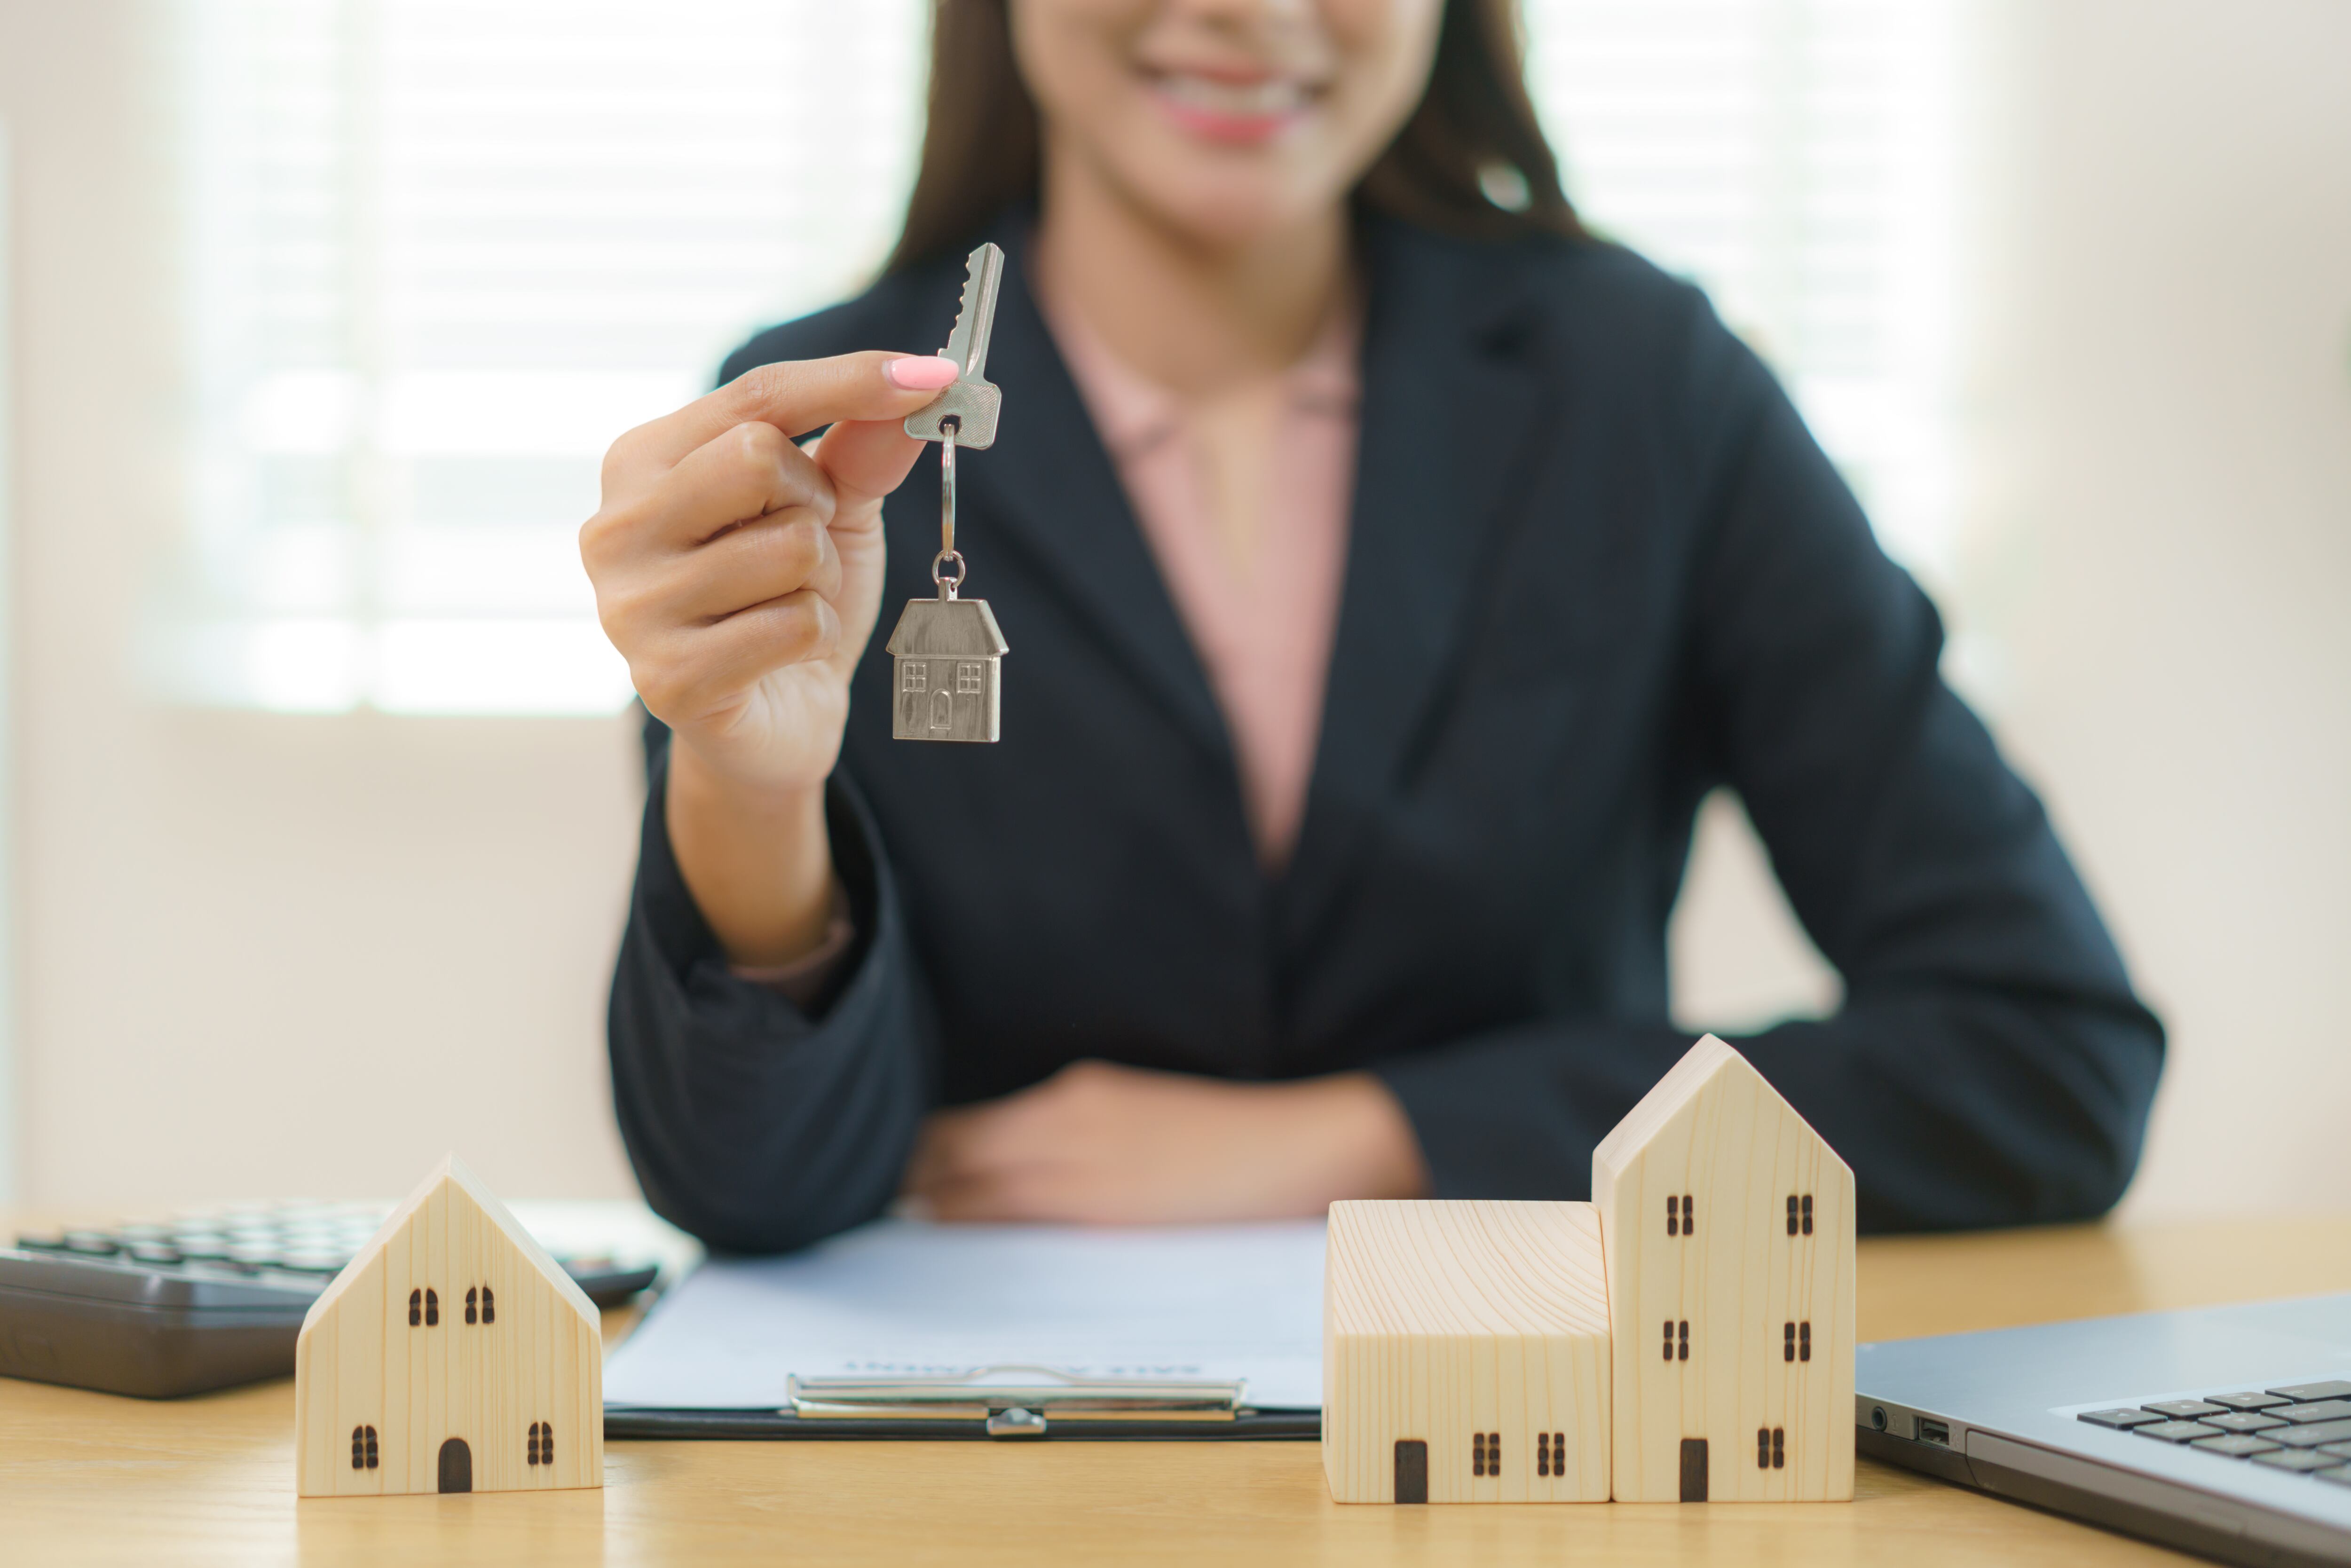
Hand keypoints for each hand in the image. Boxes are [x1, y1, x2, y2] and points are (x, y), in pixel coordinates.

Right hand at [580, 352, 958, 963]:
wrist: (773, 722)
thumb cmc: (789, 598)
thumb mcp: (832, 510)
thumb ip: (861, 446)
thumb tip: (920, 384)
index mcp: (642, 463)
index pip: (756, 396)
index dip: (850, 380)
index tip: (932, 373)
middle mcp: (616, 526)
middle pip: (759, 458)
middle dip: (815, 502)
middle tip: (806, 542)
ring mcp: (631, 606)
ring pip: (788, 547)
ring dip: (818, 580)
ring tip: (789, 603)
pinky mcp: (667, 680)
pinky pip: (792, 624)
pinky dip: (813, 635)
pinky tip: (780, 653)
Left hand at [902, 1061, 1429, 1223]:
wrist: (1308, 1140)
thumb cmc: (1232, 1145)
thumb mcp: (1145, 1128)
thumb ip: (1081, 1145)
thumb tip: (1019, 1180)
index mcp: (1078, 1096)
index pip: (967, 1122)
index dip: (915, 1152)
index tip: (880, 1175)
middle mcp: (1065, 1115)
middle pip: (949, 1144)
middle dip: (901, 1176)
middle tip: (850, 1204)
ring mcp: (1080, 1153)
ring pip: (965, 1176)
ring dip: (920, 1201)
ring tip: (876, 1224)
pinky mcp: (1103, 1197)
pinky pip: (1006, 1209)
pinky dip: (961, 1219)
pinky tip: (934, 1233)